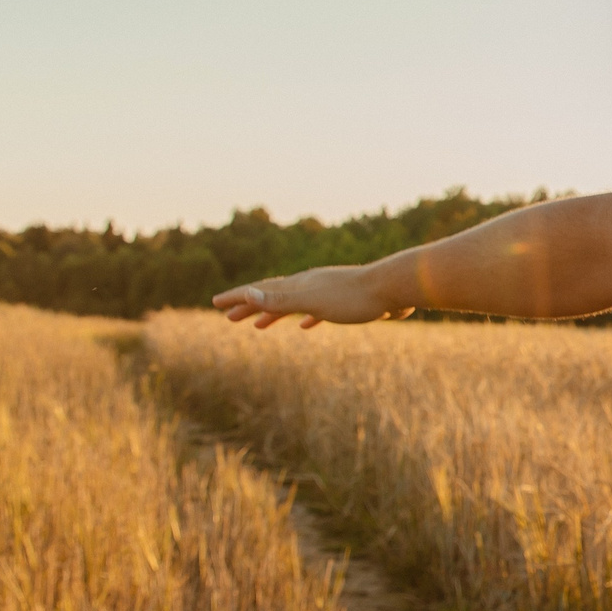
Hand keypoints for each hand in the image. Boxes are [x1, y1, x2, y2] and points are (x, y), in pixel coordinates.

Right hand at [213, 267, 407, 329]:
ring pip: (293, 304)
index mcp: (299, 285)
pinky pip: (318, 311)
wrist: (397, 289)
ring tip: (259, 325)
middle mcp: (310, 285)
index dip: (237, 297)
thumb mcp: (312, 301)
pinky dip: (305, 318)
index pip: (260, 290)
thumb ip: (280, 299)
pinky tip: (306, 325)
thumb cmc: (355, 298)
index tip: (214, 302)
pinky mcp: (347, 303)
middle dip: (249, 307)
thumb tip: (247, 293)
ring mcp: (328, 293)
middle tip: (227, 317)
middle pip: (273, 296)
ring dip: (273, 313)